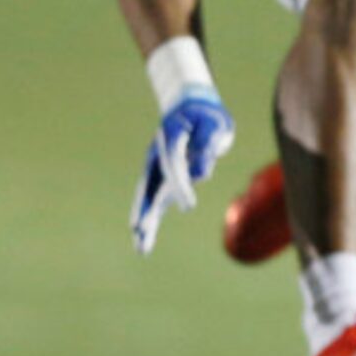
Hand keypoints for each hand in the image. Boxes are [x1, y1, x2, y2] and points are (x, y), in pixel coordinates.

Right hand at [128, 91, 233, 252]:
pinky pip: (153, 201)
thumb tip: (203, 167)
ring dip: (144, 220)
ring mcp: (157, 168)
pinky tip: (142, 238)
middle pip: (152, 185)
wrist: (189, 109)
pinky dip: (148, 218)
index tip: (189, 207)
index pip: (174, 164)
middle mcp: (159, 155)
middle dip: (149, 208)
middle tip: (142, 229)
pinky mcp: (161, 178)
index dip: (179, 185)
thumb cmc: (206, 117)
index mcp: (171, 137)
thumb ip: (210, 140)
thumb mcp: (215, 123)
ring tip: (139, 246)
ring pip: (148, 197)